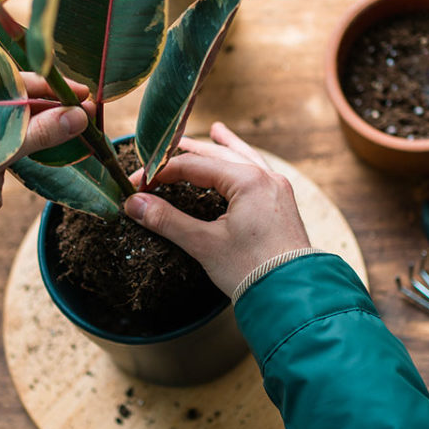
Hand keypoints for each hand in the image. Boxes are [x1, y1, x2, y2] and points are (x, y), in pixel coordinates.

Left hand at [0, 72, 92, 226]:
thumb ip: (39, 133)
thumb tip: (79, 117)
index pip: (20, 81)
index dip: (55, 89)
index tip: (84, 98)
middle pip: (17, 108)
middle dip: (39, 131)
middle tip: (71, 135)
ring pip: (8, 134)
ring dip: (15, 160)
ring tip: (3, 187)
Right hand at [125, 122, 309, 296]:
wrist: (294, 297)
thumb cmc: (252, 270)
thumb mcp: (204, 244)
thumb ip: (168, 220)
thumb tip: (134, 204)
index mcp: (248, 181)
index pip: (193, 166)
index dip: (161, 173)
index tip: (138, 185)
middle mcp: (265, 177)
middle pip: (218, 156)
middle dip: (189, 153)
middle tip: (164, 148)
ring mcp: (276, 189)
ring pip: (243, 159)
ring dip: (224, 148)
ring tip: (216, 131)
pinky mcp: (281, 203)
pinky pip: (259, 172)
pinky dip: (245, 162)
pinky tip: (243, 160)